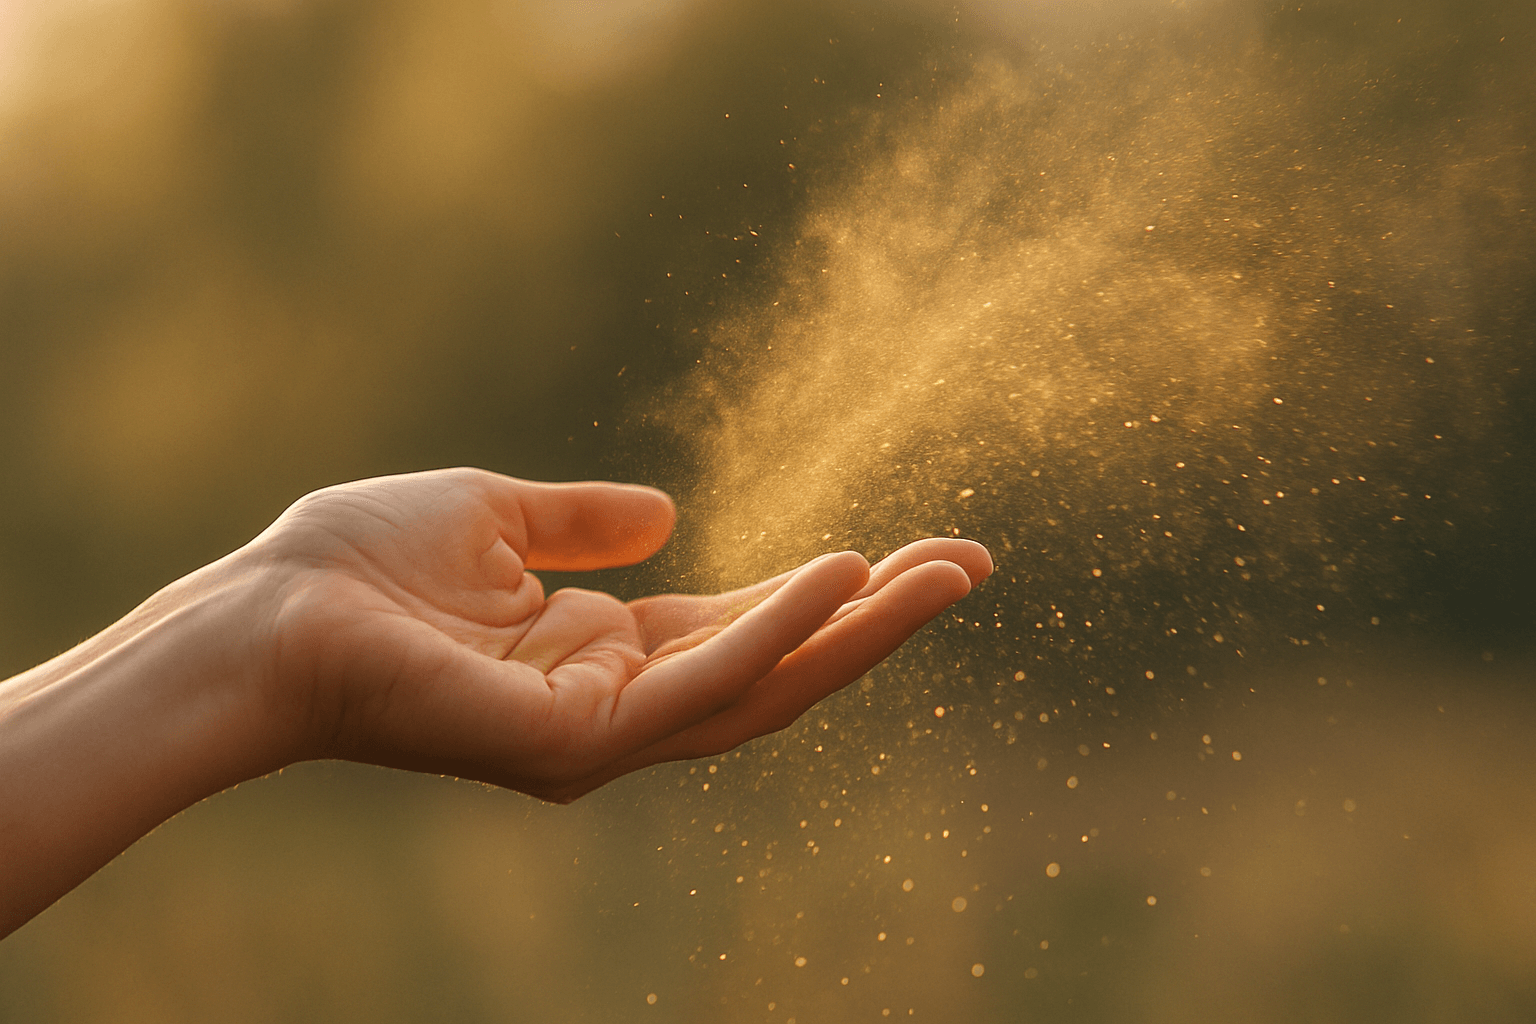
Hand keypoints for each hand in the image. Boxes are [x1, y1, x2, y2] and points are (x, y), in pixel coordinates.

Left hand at [255, 468, 991, 800]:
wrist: (263, 614)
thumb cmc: (359, 568)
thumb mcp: (494, 518)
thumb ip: (582, 523)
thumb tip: (668, 512)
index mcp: (605, 657)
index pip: (744, 628)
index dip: (827, 592)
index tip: (908, 550)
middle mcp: (619, 707)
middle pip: (780, 669)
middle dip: (879, 623)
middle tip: (972, 567)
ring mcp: (603, 735)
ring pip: (764, 689)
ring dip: (861, 633)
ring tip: (947, 574)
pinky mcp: (577, 744)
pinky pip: (701, 686)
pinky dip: (776, 632)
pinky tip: (843, 577)